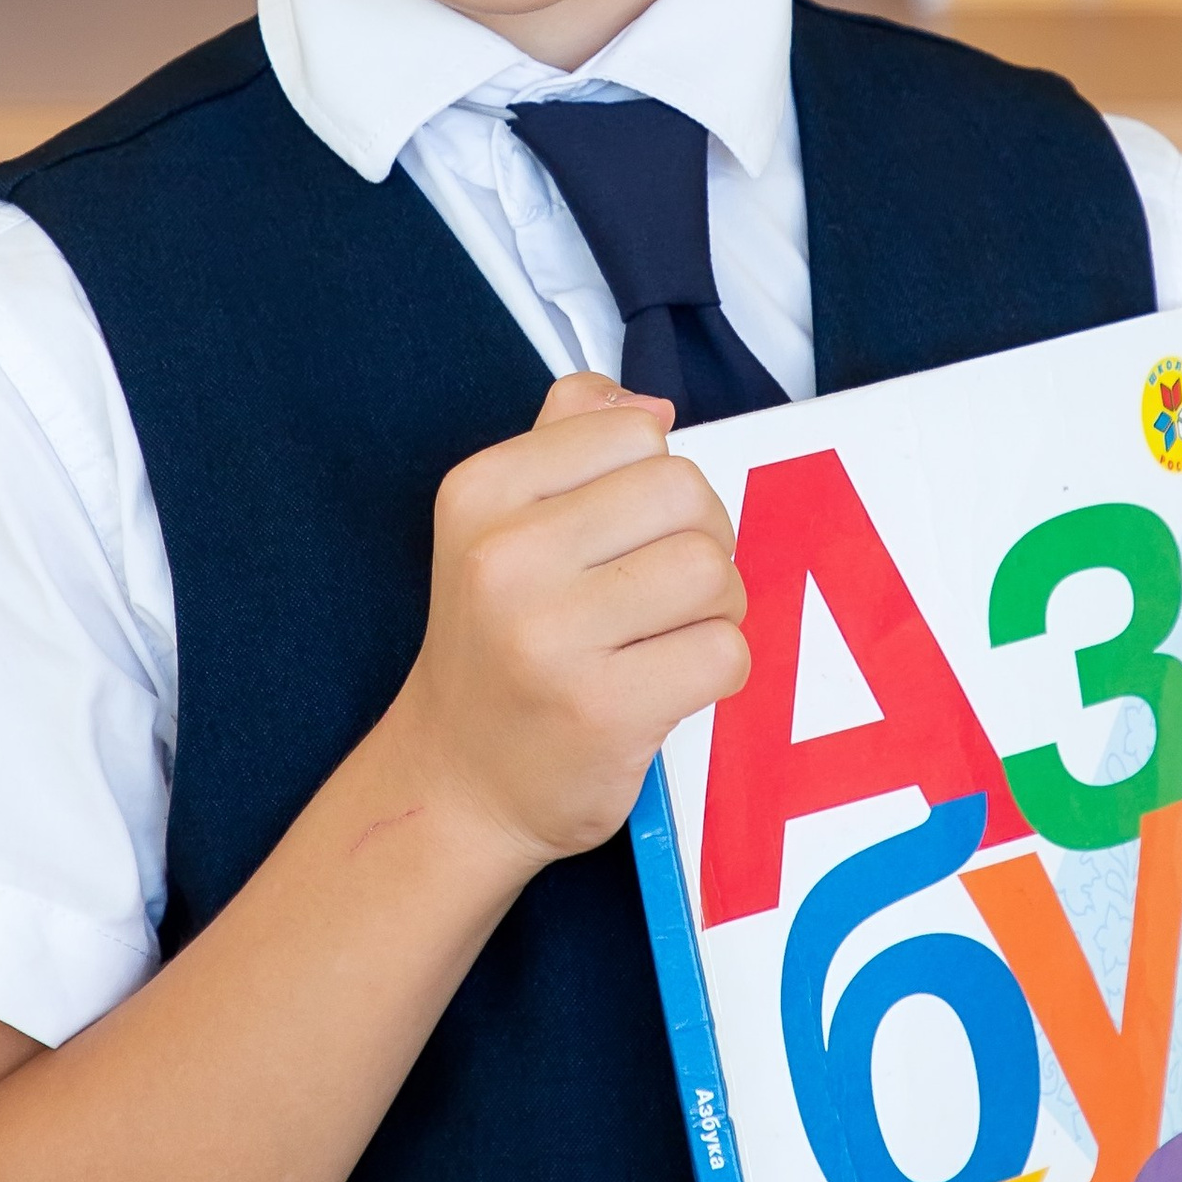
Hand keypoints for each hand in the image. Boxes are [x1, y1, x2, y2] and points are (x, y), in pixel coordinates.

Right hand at [394, 370, 749, 868]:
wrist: (456, 779)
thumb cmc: (498, 641)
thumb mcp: (497, 523)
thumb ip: (565, 440)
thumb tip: (653, 403)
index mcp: (480, 492)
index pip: (636, 431)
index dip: (656, 480)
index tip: (627, 533)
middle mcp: (504, 557)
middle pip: (684, 493)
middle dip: (699, 539)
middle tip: (662, 590)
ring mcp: (550, 637)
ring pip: (713, 572)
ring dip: (716, 607)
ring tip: (665, 637)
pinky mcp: (603, 710)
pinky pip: (724, 653)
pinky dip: (716, 668)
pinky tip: (666, 683)